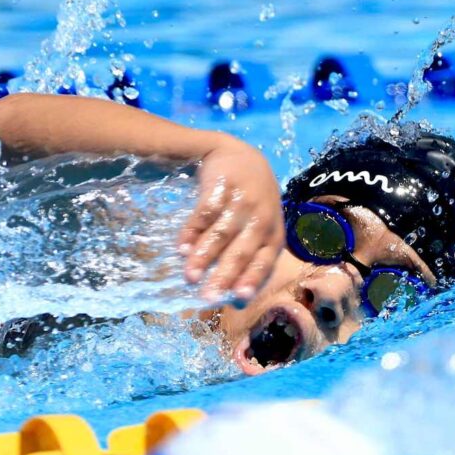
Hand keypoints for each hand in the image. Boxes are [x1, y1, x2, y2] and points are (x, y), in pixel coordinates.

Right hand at [178, 137, 284, 302]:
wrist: (237, 155)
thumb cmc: (251, 202)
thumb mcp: (261, 227)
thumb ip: (250, 257)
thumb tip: (235, 300)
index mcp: (274, 233)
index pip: (265, 261)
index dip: (251, 279)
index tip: (238, 299)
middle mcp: (262, 217)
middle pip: (242, 251)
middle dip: (224, 276)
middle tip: (208, 298)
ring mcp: (242, 200)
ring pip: (221, 234)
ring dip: (204, 257)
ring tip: (189, 277)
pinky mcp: (222, 187)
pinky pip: (205, 214)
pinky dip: (192, 232)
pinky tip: (180, 249)